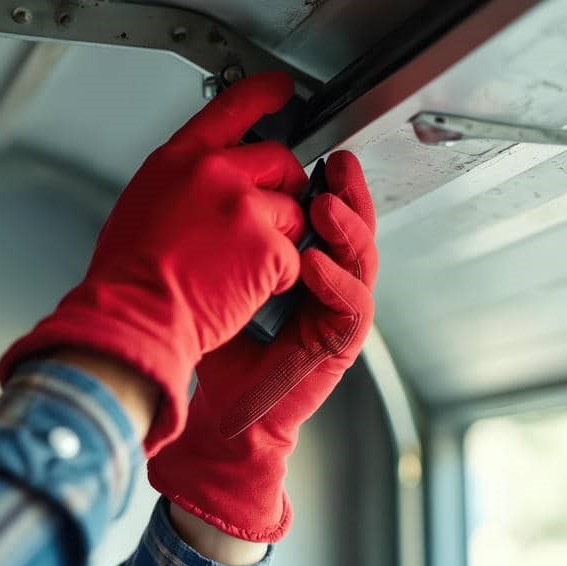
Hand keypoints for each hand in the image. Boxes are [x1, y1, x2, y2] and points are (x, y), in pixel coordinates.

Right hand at [0, 72, 307, 453]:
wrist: (133, 318)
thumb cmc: (127, 276)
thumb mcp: (142, 204)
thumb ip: (181, 181)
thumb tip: (202, 181)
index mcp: (177, 160)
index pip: (230, 109)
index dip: (263, 95)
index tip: (280, 90)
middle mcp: (213, 173)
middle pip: (278, 160)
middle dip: (283, 188)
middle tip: (267, 220)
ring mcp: (243, 207)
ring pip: (292, 211)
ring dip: (279, 239)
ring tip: (240, 267)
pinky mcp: (266, 245)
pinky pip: (293, 255)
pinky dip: (278, 277)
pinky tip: (243, 289)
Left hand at [148, 151, 376, 541]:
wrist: (216, 413)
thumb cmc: (215, 346)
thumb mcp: (213, 274)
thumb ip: (221, 234)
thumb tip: (206, 174)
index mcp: (298, 259)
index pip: (320, 207)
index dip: (321, 176)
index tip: (313, 152)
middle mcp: (323, 281)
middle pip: (351, 224)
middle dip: (347, 191)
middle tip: (336, 164)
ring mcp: (335, 311)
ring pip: (360, 257)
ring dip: (348, 228)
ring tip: (326, 205)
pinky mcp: (338, 342)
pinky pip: (352, 304)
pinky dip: (336, 281)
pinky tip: (315, 263)